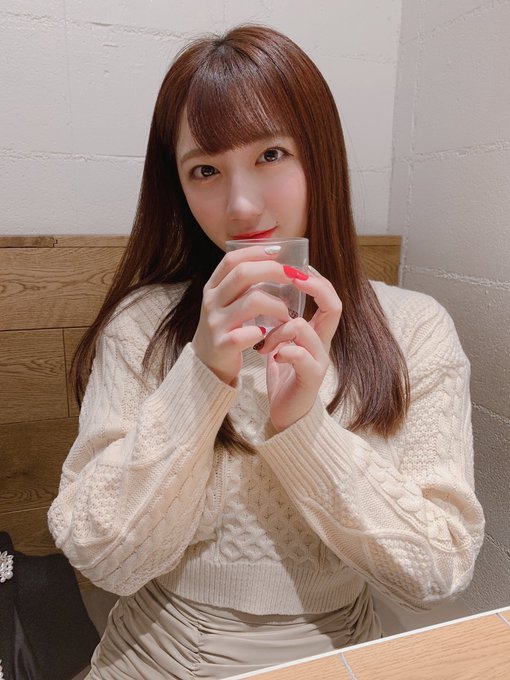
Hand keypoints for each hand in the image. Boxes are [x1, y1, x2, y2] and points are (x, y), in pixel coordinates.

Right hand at [192, 246, 292, 383]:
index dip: (256, 251)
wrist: (206, 364)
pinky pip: (247, 334)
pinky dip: (264, 332)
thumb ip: (242, 285)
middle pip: (243, 274)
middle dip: (273, 271)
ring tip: (287, 314)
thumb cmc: (225, 328)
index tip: (278, 250)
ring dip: (277, 306)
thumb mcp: (226, 302)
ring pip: (252, 302)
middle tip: (293, 276)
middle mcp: (212, 301)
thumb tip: (274, 261)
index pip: (232, 260)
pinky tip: (270, 335)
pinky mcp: (222, 345)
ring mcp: (215, 323)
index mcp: (213, 287)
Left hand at [256, 266, 341, 430]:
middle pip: (333, 306)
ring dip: (279, 329)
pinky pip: (301, 357)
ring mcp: (319, 362)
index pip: (329, 298)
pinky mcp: (310, 379)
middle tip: (292, 281)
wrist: (287, 417)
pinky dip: (283, 351)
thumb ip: (283, 323)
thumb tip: (267, 293)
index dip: (317, 279)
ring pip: (304, 329)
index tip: (298, 268)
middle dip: (313, 288)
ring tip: (264, 344)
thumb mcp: (284, 343)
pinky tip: (271, 356)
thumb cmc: (285, 377)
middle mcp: (322, 344)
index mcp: (317, 333)